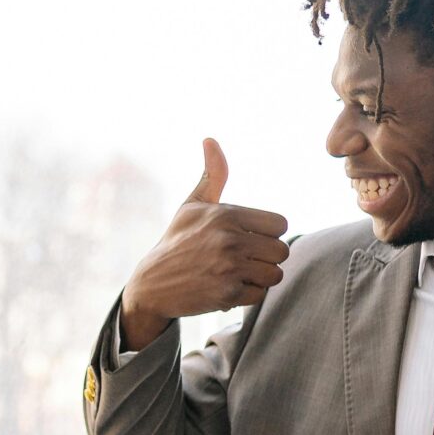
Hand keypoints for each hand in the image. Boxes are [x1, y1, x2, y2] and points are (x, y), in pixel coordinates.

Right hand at [119, 138, 290, 351]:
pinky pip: (260, 295)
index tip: (249, 238)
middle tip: (243, 259)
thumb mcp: (192, 206)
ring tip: (237, 273)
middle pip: (282, 251)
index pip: (280, 224)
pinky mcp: (227, 295)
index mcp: (225, 214)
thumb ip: (213, 175)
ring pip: (274, 274)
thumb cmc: (177, 241)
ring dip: (259, 277)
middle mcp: (228, 239)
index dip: (267, 233)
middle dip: (265, 258)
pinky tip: (227, 288)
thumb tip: (210, 139)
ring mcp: (228, 268)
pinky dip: (247, 295)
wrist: (151, 284)